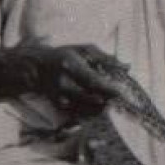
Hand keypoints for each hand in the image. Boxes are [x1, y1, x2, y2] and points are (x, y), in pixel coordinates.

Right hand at [21, 44, 135, 115]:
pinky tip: (98, 106)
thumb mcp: (84, 50)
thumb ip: (105, 58)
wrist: (37, 67)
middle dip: (109, 100)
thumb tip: (127, 67)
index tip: (122, 92)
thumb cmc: (65, 55)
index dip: (109, 89)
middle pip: (91, 98)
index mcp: (70, 64)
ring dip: (102, 108)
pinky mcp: (59, 106)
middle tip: (119, 99)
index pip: (93, 80)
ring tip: (110, 102)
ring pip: (87, 109)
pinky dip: (93, 112)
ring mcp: (60, 96)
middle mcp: (63, 83)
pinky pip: (80, 115)